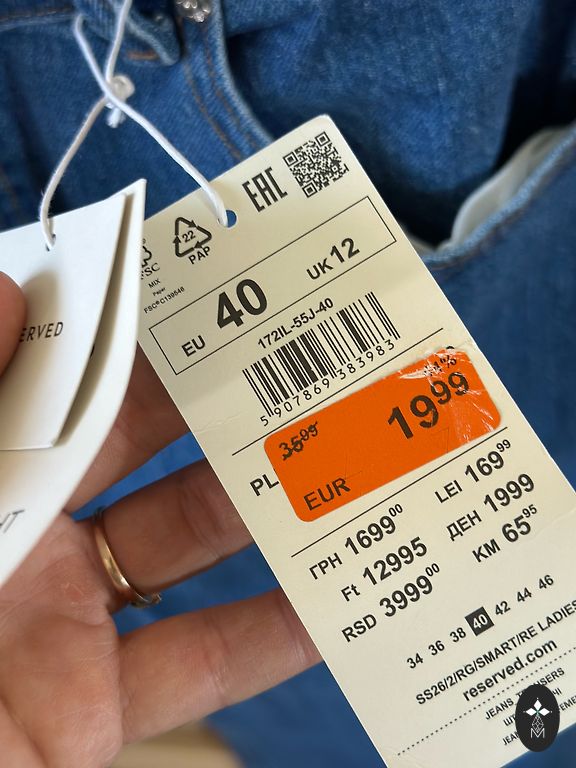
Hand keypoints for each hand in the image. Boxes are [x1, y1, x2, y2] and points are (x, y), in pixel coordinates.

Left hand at [0, 272, 319, 767]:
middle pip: (144, 455)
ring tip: (339, 459)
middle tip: (300, 359)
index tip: (208, 292)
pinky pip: (197, 666)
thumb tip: (4, 289)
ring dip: (261, 509)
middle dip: (219, 404)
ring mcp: (64, 620)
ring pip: (184, 550)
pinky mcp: (95, 706)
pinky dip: (268, 640)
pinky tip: (331, 603)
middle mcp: (26, 533)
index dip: (132, 335)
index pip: (66, 383)